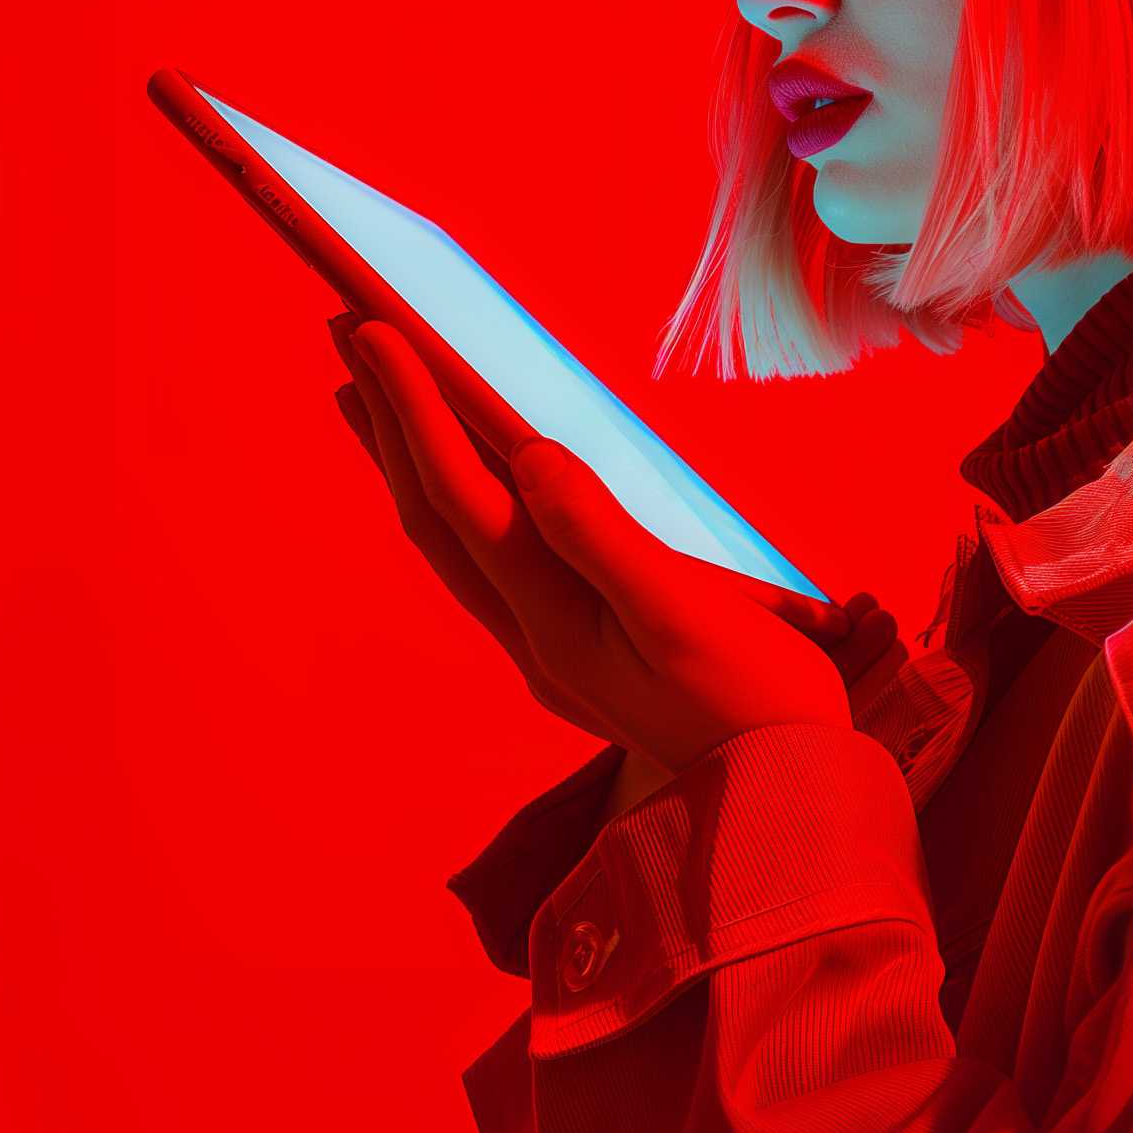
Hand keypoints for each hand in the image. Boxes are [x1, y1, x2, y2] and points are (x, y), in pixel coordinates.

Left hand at [326, 314, 883, 776]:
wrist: (785, 804)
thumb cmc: (754, 705)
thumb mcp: (686, 615)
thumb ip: (603, 539)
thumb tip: (530, 457)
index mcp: (551, 616)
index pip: (461, 494)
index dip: (415, 407)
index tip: (377, 328)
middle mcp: (531, 632)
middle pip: (432, 513)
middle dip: (387, 422)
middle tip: (347, 334)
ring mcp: (550, 644)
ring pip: (451, 538)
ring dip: (407, 460)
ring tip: (369, 392)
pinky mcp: (579, 647)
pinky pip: (489, 557)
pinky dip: (457, 498)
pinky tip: (468, 477)